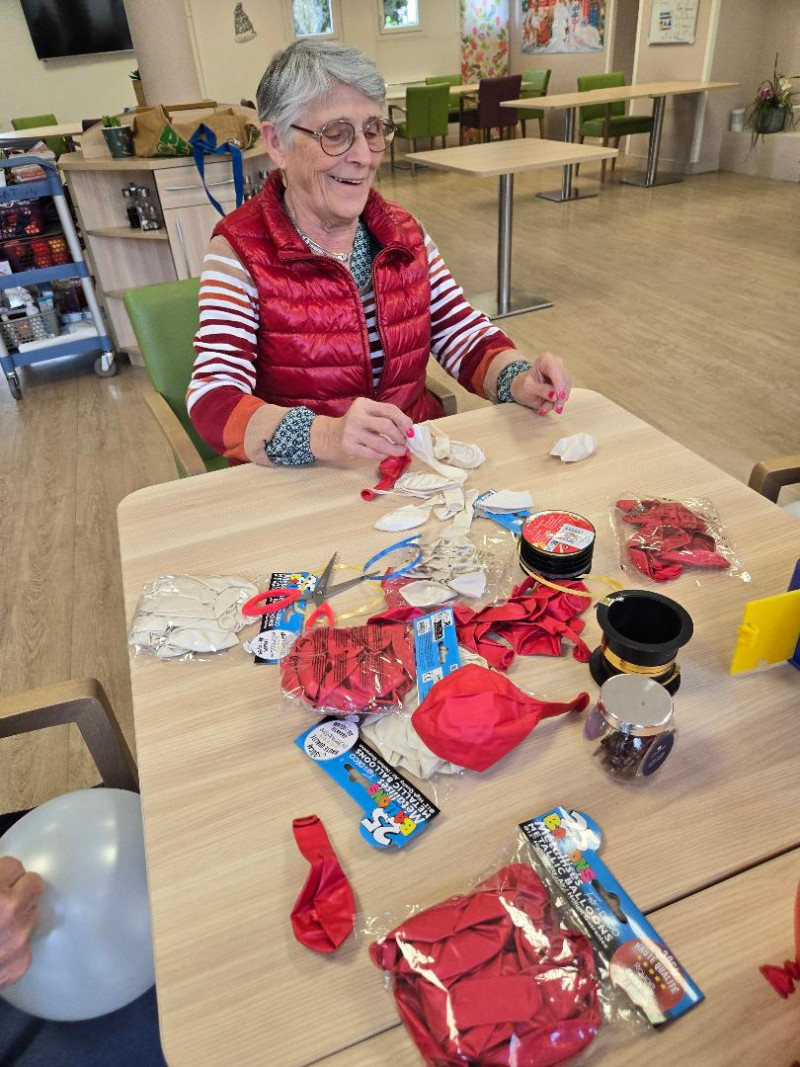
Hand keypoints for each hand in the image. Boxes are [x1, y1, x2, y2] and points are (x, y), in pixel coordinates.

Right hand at [0, 856, 42, 988]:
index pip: (14, 866)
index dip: (3, 875)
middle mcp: (10, 913)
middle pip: (32, 885)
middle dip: (18, 890)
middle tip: (1, 902)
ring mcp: (19, 939)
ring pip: (31, 915)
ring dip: (16, 919)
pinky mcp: (22, 962)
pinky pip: (25, 944)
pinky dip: (12, 945)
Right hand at [311, 398, 412, 463]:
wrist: (331, 436)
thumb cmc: (358, 425)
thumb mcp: (369, 414)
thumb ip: (387, 417)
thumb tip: (410, 430)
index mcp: (364, 404)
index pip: (389, 410)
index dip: (404, 421)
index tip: (411, 431)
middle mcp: (357, 416)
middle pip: (386, 426)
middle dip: (399, 436)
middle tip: (404, 442)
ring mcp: (352, 432)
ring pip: (380, 443)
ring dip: (395, 449)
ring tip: (401, 451)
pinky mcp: (350, 447)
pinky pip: (372, 454)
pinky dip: (383, 455)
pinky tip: (385, 454)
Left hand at [510, 352, 572, 416]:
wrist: (525, 389)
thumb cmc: (524, 385)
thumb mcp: (527, 388)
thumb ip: (541, 390)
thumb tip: (554, 395)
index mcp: (546, 359)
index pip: (555, 370)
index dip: (559, 383)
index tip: (559, 396)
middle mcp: (557, 364)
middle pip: (564, 380)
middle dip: (560, 397)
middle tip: (555, 408)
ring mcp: (563, 374)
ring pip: (567, 390)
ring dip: (557, 402)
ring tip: (544, 409)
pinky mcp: (566, 384)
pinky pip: (565, 396)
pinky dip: (557, 404)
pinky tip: (547, 407)